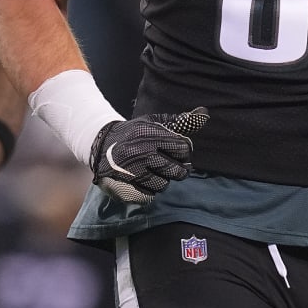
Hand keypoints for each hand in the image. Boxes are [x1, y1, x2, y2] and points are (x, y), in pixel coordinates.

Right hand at [89, 109, 208, 204]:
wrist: (102, 144)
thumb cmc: (135, 132)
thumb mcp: (154, 122)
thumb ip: (180, 122)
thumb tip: (205, 114)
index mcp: (152, 135)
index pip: (183, 149)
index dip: (184, 151)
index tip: (178, 150)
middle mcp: (144, 152)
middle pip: (177, 171)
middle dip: (179, 169)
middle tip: (173, 165)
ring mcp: (135, 170)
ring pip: (164, 184)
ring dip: (164, 179)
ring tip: (158, 171)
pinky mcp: (127, 184)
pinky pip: (150, 194)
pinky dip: (151, 188)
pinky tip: (147, 178)